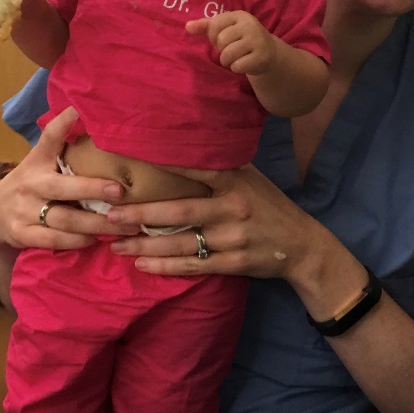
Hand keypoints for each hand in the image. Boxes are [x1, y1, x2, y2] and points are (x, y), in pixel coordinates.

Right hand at [0, 107, 132, 251]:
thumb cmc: (33, 184)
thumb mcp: (42, 162)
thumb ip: (63, 146)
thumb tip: (88, 116)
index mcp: (38, 162)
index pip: (48, 139)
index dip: (62, 125)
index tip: (77, 111)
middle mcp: (30, 184)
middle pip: (64, 188)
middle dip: (93, 189)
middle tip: (120, 191)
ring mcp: (23, 210)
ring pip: (65, 220)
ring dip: (98, 224)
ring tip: (126, 226)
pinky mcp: (21, 234)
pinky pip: (54, 240)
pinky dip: (77, 241)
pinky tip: (96, 240)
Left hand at [107, 163, 328, 283]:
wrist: (302, 246)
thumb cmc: (271, 208)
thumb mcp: (254, 181)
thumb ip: (225, 168)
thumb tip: (187, 146)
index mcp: (237, 182)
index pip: (197, 169)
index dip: (166, 163)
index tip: (133, 158)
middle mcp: (233, 208)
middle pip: (180, 212)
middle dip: (142, 214)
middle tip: (111, 214)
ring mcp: (233, 238)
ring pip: (181, 243)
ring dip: (146, 246)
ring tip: (116, 244)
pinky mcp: (232, 262)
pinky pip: (192, 265)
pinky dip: (165, 266)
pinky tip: (142, 265)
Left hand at [186, 11, 276, 75]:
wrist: (268, 52)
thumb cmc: (241, 38)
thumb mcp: (226, 29)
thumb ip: (206, 26)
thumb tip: (187, 26)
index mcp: (240, 16)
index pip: (215, 25)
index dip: (213, 36)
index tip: (221, 40)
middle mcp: (250, 26)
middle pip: (221, 40)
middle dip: (221, 50)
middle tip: (230, 50)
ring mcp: (257, 41)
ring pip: (228, 54)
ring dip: (227, 60)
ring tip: (234, 58)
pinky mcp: (262, 57)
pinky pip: (238, 65)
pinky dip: (236, 68)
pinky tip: (243, 64)